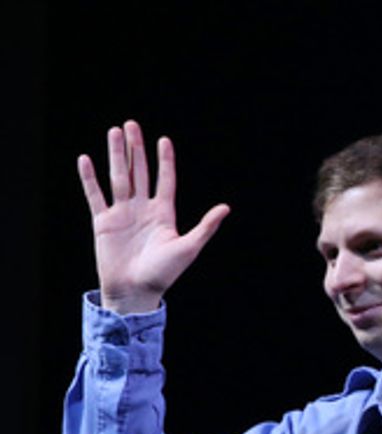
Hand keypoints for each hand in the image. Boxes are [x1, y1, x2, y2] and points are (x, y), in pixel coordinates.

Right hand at [77, 120, 228, 313]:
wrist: (135, 292)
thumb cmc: (164, 274)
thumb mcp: (188, 248)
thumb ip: (205, 226)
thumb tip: (226, 208)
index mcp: (164, 214)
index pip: (165, 181)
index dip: (165, 161)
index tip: (164, 139)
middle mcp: (142, 210)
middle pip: (139, 173)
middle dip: (136, 149)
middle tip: (131, 125)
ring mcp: (122, 214)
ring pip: (119, 178)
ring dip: (116, 155)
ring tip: (114, 132)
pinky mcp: (103, 222)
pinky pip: (95, 195)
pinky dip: (89, 178)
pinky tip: (86, 159)